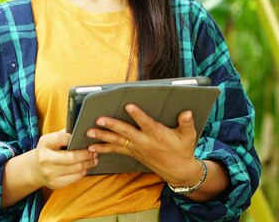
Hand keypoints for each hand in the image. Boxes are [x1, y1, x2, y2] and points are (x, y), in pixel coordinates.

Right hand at [33, 129, 98, 189]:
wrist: (36, 169)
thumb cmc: (49, 150)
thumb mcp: (52, 139)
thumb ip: (64, 133)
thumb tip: (82, 130)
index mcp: (44, 143)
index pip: (61, 138)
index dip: (74, 137)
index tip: (84, 137)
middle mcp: (45, 158)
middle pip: (71, 157)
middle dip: (86, 154)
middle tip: (94, 151)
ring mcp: (49, 173)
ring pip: (75, 168)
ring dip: (88, 163)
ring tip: (94, 159)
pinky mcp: (55, 183)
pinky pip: (74, 178)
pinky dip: (83, 172)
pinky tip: (85, 167)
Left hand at [84, 105, 199, 185]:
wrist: (179, 172)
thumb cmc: (183, 151)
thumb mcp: (189, 137)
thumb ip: (187, 123)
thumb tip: (186, 112)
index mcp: (157, 135)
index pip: (146, 123)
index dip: (138, 115)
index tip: (129, 106)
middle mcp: (144, 142)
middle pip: (126, 132)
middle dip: (112, 125)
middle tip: (99, 119)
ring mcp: (137, 148)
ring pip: (117, 142)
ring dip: (102, 137)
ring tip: (89, 133)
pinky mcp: (132, 153)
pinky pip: (116, 150)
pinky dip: (103, 148)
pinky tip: (91, 147)